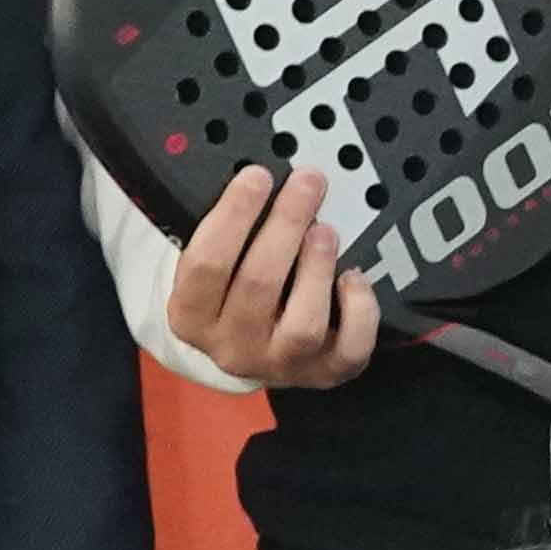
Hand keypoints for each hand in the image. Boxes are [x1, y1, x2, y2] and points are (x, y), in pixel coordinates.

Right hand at [166, 164, 379, 389]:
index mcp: (191, 315)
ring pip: (302, 324)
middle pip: (257, 285)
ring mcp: (278, 365)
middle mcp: (230, 347)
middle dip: (285, 225)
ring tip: (326, 230)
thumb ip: (229, 228)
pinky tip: (354, 277)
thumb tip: (261, 175)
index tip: (258, 175)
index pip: (205, 264)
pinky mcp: (323, 374)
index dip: (233, 215)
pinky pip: (348, 350)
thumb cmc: (234, 288)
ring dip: (317, 268)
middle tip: (307, 184)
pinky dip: (359, 312)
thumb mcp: (216, 261)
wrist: (253, 348)